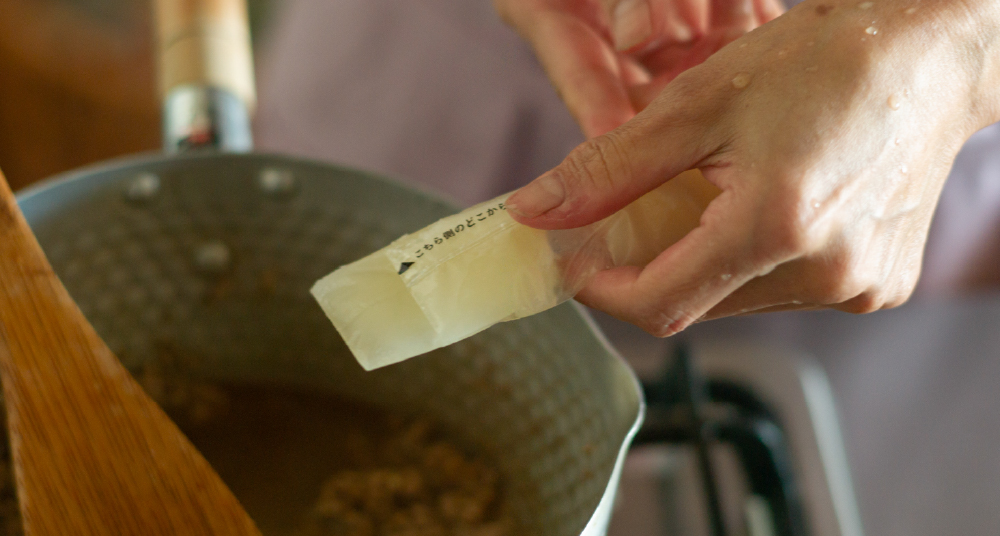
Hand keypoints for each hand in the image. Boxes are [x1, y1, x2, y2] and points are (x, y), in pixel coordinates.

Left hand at [506, 0, 999, 335]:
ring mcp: (859, 286)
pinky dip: (751, 262)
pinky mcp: (879, 285)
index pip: (658, 304)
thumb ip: (609, 169)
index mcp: (776, 228)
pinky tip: (756, 211)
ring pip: (738, 301)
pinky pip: (786, 292)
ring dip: (701, 264)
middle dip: (649, 269)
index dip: (602, 290)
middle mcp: (825, 273)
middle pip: (697, 305)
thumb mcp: (696, 105)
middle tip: (630, 221)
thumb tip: (536, 211)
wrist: (929, 57)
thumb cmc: (821, 63)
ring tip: (705, 201)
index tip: (576, 261)